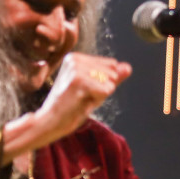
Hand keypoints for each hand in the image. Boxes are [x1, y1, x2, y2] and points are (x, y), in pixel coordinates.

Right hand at [5, 52, 131, 158]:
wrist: (51, 121)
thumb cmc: (72, 106)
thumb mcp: (95, 89)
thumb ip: (112, 77)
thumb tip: (128, 67)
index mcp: (76, 57)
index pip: (112, 65)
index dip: (104, 82)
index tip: (85, 90)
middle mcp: (75, 59)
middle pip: (112, 73)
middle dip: (103, 89)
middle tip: (83, 96)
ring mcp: (76, 69)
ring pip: (110, 82)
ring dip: (99, 96)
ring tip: (81, 99)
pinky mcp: (78, 81)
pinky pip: (106, 90)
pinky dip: (97, 100)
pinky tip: (81, 102)